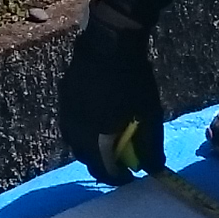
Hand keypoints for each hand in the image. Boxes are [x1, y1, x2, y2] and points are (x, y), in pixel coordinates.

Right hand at [59, 1, 164, 183]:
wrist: (109, 40)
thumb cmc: (132, 79)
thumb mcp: (148, 113)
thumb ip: (151, 144)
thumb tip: (154, 168)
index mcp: (93, 137)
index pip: (102, 169)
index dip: (117, 177)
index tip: (130, 176)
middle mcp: (73, 128)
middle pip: (85, 156)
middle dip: (102, 162)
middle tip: (119, 160)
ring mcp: (65, 110)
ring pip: (74, 139)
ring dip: (90, 146)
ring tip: (107, 141)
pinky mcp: (64, 95)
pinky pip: (71, 121)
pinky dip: (83, 128)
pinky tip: (97, 119)